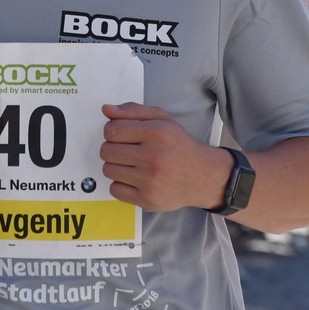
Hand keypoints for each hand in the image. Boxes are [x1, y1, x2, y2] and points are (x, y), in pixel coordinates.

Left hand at [100, 103, 232, 212]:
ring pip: (108, 170)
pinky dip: (120, 184)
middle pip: (106, 151)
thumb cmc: (178, 145)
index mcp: (158, 133)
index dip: (112, 131)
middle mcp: (154, 157)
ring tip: (133, 164)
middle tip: (128, 150)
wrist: (202, 177)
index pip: (112, 130)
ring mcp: (150, 181)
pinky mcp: (147, 200)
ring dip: (116, 166)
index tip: (122, 134)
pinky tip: (135, 179)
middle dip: (113, 148)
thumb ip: (133, 111)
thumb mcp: (162, 120)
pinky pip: (114, 190)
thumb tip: (106, 110)